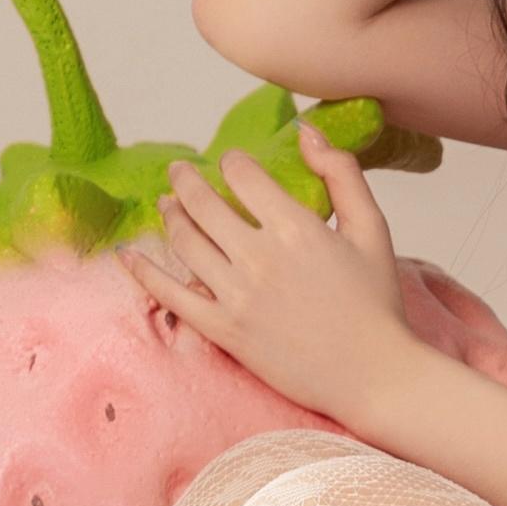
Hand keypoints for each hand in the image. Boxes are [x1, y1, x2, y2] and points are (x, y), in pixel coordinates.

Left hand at [122, 135, 418, 429]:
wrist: (373, 374)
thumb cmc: (377, 302)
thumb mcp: (372, 227)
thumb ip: (341, 172)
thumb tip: (306, 131)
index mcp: (295, 227)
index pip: (243, 175)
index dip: (232, 161)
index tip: (231, 162)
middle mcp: (259, 257)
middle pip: (203, 203)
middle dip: (186, 180)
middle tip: (179, 171)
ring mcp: (236, 296)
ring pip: (185, 242)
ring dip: (170, 215)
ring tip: (167, 204)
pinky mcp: (224, 330)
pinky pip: (171, 295)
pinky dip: (144, 272)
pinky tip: (128, 255)